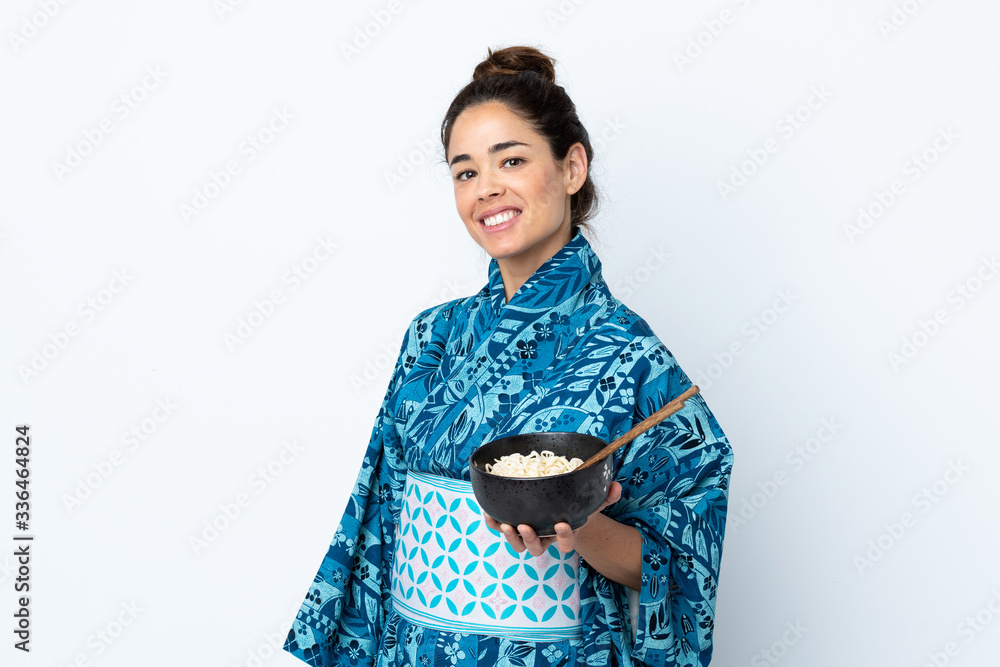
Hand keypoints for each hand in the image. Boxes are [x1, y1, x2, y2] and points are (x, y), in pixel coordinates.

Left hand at [483, 481, 621, 556]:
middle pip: (537, 548)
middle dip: (530, 539)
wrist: (562, 510)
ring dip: (511, 536)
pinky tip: (489, 513)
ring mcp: (529, 534)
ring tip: (507, 524)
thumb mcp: (592, 501)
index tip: (562, 524)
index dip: (564, 537)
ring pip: (518, 544)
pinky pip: (501, 528)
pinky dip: (493, 523)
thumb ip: (605, 496)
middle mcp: (545, 538)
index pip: (566, 544)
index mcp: (564, 534)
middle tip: (525, 527)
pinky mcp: (514, 525)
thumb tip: (616, 486)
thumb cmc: (577, 506)